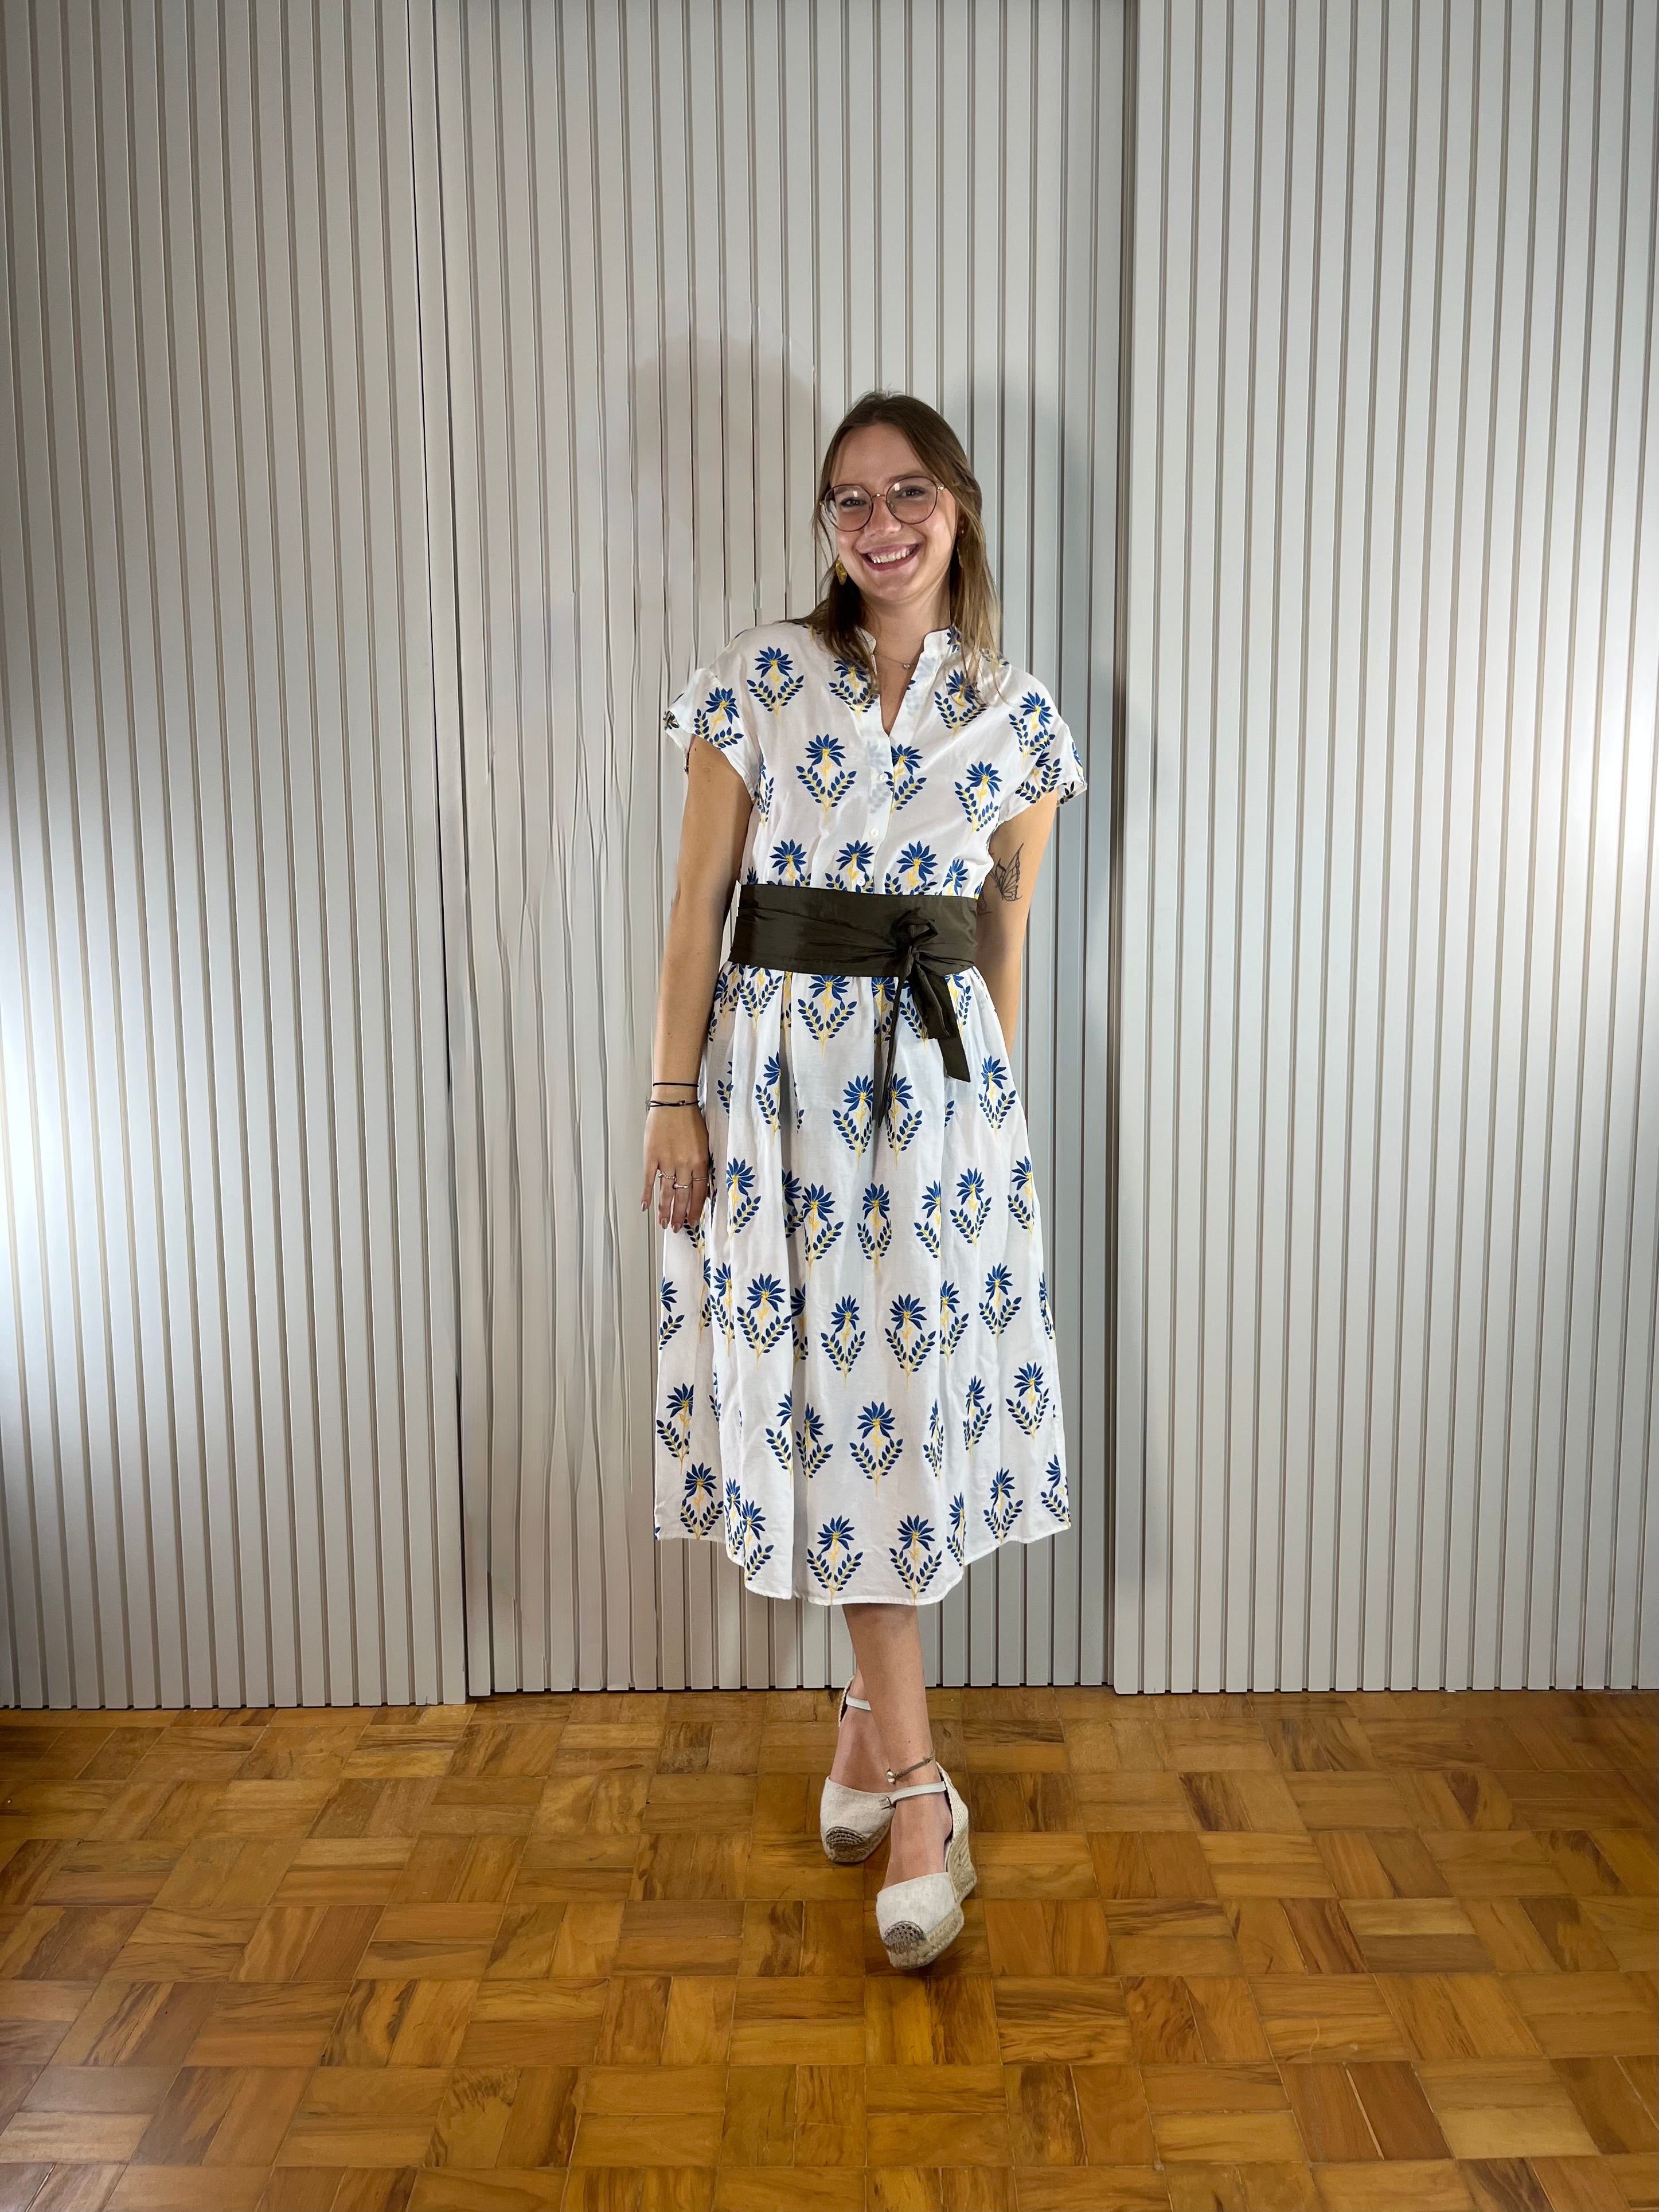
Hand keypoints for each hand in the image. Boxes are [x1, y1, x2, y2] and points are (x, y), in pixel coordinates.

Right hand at [642, 1105, 711, 1232]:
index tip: (693, 1220)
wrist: (674, 1100)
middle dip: (680, 1215)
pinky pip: (649, 1179)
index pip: (699, 1193)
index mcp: (700, 1161)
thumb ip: (701, 1163)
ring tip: (664, 1224)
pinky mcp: (652, 1156)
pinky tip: (645, 1206)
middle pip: (682, 1196)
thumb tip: (700, 1184)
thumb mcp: (704, 1142)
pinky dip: (647, 1194)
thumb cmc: (690, 1118)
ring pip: (666, 1192)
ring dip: (665, 1210)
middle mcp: (684, 1164)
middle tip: (678, 1229)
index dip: (695, 1209)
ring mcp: (667, 1161)